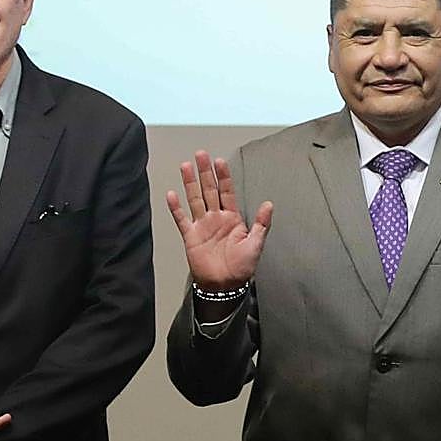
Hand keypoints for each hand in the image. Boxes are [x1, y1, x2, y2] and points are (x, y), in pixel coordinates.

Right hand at [166, 151, 272, 291]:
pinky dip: (176, 208)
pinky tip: (172, 194)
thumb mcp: (256, 243)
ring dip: (190, 183)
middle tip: (201, 154)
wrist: (225, 285)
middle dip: (205, 172)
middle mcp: (216, 218)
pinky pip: (181, 219)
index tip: (219, 161)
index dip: (223, 176)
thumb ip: (262, 223)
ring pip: (195, 199)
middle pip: (209, 190)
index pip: (227, 192)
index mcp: (232, 218)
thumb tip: (269, 203)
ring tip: (186, 166)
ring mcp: (202, 226)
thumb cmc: (242, 267)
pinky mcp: (190, 236)